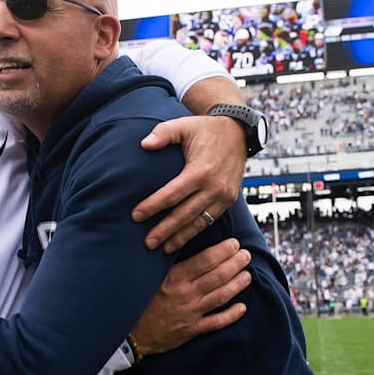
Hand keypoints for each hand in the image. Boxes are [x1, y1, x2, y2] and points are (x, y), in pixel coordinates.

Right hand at [130, 238, 250, 356]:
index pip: (205, 260)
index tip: (234, 244)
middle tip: (246, 255)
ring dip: (237, 284)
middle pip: (218, 276)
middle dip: (235, 264)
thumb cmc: (135, 301)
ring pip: (221, 296)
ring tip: (248, 275)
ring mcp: (190, 313)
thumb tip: (179, 243)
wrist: (127, 334)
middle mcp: (185, 294)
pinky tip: (242, 307)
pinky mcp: (191, 330)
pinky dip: (231, 315)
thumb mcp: (148, 277)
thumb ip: (167, 264)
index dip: (223, 251)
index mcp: (174, 278)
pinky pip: (217, 322)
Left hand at [131, 115, 246, 253]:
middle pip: (184, 214)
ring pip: (199, 222)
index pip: (172, 194)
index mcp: (201, 170)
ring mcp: (224, 196)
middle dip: (165, 230)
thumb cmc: (205, 129)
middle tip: (147, 242)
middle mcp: (214, 186)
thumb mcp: (183, 125)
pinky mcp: (228, 200)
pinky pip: (210, 220)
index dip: (153, 206)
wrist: (238, 132)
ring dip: (180, 237)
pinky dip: (195, 231)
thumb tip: (144, 144)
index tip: (136, 216)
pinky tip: (181, 239)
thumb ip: (163, 133)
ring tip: (163, 249)